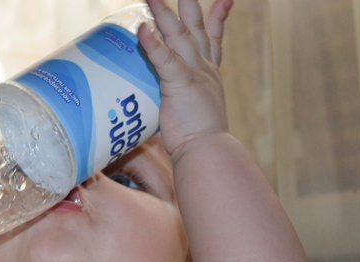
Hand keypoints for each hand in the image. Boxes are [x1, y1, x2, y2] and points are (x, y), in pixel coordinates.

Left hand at [138, 0, 233, 162]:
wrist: (207, 149)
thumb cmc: (198, 138)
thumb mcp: (194, 110)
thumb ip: (184, 100)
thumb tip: (174, 107)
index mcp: (209, 73)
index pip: (213, 38)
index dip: (217, 16)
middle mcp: (203, 67)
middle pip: (195, 26)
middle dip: (189, 3)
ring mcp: (193, 73)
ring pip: (177, 35)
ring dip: (163, 12)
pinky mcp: (179, 84)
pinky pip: (164, 59)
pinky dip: (153, 44)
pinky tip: (142, 29)